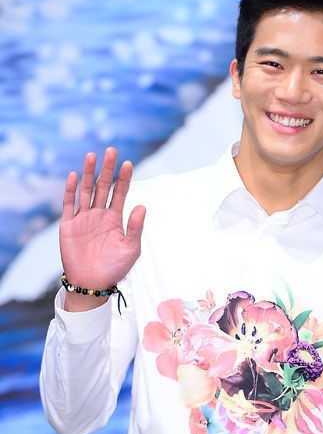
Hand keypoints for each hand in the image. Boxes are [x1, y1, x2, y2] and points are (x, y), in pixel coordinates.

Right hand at [60, 147, 145, 309]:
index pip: (120, 193)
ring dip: (88, 173)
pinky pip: (69, 204)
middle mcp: (99, 215)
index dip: (124, 179)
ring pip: (86, 191)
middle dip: (107, 169)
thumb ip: (135, 228)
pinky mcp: (69, 225)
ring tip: (92, 155)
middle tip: (111, 150)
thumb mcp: (131, 249)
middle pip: (102, 186)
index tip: (128, 163)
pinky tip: (75, 175)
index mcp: (115, 219)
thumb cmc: (115, 268)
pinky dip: (71, 190)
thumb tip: (142, 206)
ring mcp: (83, 218)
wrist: (92, 283)